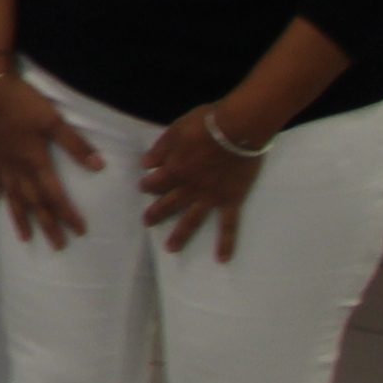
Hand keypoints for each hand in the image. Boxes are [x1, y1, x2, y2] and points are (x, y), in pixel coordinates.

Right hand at [0, 66, 105, 250]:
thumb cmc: (24, 102)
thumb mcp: (54, 120)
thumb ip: (75, 144)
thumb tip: (99, 167)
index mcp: (35, 161)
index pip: (54, 195)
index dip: (67, 214)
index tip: (79, 231)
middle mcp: (17, 168)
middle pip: (34, 202)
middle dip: (47, 224)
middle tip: (58, 245)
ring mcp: (0, 161)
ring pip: (12, 196)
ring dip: (19, 217)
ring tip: (25, 236)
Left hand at [142, 108, 267, 259]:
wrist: (239, 127)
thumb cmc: (206, 123)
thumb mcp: (175, 130)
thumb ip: (160, 148)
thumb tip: (145, 164)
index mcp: (174, 169)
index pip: (155, 182)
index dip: (148, 185)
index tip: (143, 188)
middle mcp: (189, 187)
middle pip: (168, 203)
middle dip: (156, 213)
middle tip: (146, 222)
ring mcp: (211, 197)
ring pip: (192, 220)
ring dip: (180, 235)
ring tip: (170, 248)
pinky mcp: (232, 200)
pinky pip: (229, 225)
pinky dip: (226, 243)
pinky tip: (222, 259)